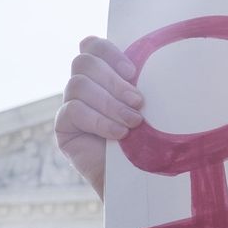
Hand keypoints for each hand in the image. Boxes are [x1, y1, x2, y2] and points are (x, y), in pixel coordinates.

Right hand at [55, 36, 144, 196]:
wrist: (141, 181)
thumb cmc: (153, 141)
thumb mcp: (152, 107)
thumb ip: (146, 83)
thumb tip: (163, 58)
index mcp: (104, 74)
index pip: (92, 46)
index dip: (110, 53)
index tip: (134, 72)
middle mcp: (84, 86)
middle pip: (83, 62)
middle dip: (113, 81)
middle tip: (138, 102)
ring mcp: (71, 106)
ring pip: (78, 84)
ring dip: (110, 103)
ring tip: (133, 123)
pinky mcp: (63, 128)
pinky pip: (73, 111)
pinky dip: (99, 121)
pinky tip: (119, 134)